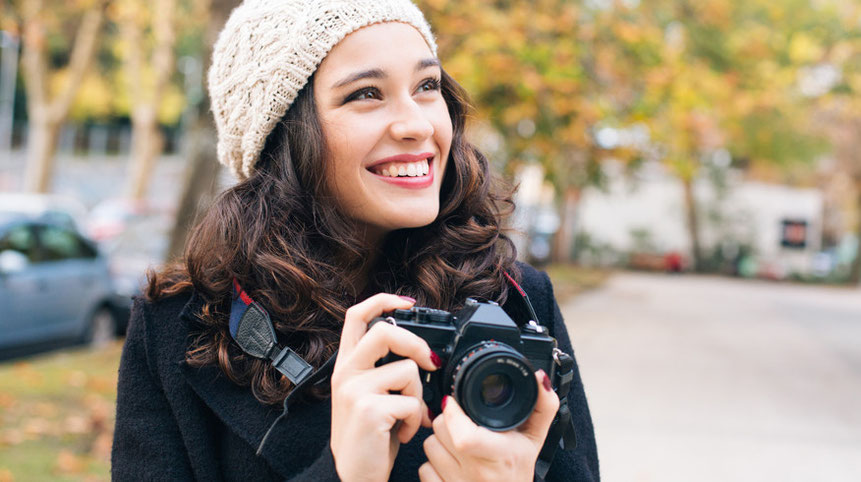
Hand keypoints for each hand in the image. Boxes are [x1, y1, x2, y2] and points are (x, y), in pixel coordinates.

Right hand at [330, 293, 440, 481]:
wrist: (357, 477)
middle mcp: (345, 373)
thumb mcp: (370, 396)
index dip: (382, 300)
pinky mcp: (368, 410)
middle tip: (430, 362)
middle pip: (384, 331)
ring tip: (409, 415)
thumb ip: (383, 370)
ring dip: (418, 395)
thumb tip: (420, 351)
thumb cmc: (370, 438)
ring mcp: (354, 390)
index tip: (407, 303)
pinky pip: (411, 402)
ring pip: (407, 370)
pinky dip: (416, 420)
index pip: (356, 316)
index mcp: (346, 366)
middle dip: (416, 344)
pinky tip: (404, 432)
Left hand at [419, 370, 559, 481]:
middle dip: (447, 420)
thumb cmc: (517, 470)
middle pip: (440, 429)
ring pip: (429, 446)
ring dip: (439, 440)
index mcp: (500, 456)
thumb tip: (539, 376)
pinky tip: (451, 462)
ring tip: (459, 444)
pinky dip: (432, 462)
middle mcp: (477, 472)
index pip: (465, 437)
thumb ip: (543, 405)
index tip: (454, 401)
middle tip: (463, 423)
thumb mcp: (535, 439)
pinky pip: (424, 468)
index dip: (453, 414)